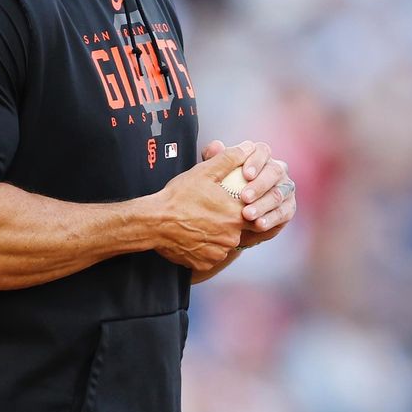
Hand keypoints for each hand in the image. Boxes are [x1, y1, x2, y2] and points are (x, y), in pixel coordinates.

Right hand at [154, 141, 256, 271]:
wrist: (153, 222)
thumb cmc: (178, 197)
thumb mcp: (203, 172)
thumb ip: (229, 160)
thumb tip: (247, 148)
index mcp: (235, 216)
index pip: (258, 214)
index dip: (251, 208)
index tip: (239, 203)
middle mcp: (231, 238)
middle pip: (241, 231)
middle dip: (231, 222)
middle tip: (213, 211)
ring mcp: (218, 253)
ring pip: (225, 244)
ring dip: (218, 235)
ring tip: (201, 222)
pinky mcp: (204, 263)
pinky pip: (211, 255)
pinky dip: (205, 247)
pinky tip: (194, 235)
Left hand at [201, 139, 296, 250]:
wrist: (230, 219)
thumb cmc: (223, 189)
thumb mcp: (214, 173)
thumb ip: (216, 158)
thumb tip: (216, 146)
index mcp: (260, 157)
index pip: (263, 151)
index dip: (256, 161)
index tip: (245, 174)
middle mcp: (276, 170)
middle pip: (274, 172)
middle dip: (259, 185)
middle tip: (244, 197)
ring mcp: (285, 189)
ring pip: (278, 194)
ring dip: (262, 205)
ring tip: (247, 215)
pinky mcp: (288, 208)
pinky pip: (283, 212)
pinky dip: (270, 219)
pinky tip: (258, 224)